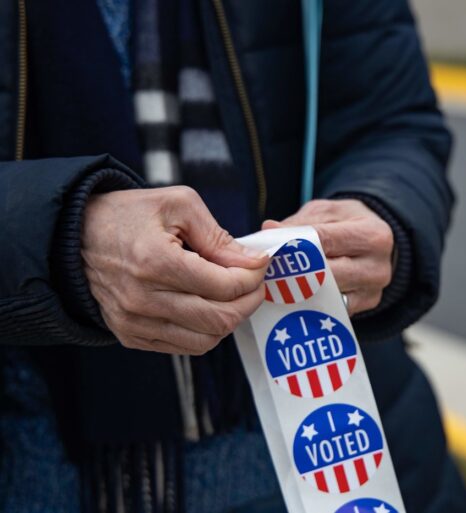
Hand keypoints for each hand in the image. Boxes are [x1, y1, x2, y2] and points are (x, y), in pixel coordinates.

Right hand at [82, 186, 268, 354]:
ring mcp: (134, 322)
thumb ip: (218, 237)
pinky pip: (184, 346)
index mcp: (156, 261)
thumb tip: (253, 262)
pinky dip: (206, 331)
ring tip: (234, 296)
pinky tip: (208, 307)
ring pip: (206, 340)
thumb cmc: (130, 214)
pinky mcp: (130, 335)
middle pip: (219, 319)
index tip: (260, 264)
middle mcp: (143, 298)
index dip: (253, 277)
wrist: (77, 234)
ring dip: (230, 320)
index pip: (224, 286)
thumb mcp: (178, 205)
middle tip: (255, 283)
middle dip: (249, 302)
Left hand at [262, 199, 393, 314]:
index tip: (268, 246)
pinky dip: (308, 301)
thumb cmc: (349, 223)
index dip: (293, 244)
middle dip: (293, 270)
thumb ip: (301, 222)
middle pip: (325, 273)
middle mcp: (377, 266)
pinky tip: (293, 294)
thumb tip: (269, 230)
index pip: (325, 240)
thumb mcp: (328, 212)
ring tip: (274, 281)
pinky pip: (329, 308)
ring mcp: (372, 291)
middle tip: (265, 269)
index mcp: (373, 235)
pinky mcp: (364, 307)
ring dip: (296, 290)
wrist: (377, 243)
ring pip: (325, 294)